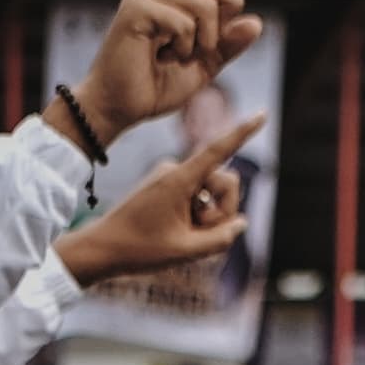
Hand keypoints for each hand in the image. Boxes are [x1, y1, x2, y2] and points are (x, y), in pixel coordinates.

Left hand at [55, 114, 263, 286]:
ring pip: (212, 191)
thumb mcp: (187, 250)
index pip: (218, 150)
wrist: (102, 247)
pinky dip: (197, 216)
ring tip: (184, 236)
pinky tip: (178, 232)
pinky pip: (198, 197)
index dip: (242, 133)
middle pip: (225, 181)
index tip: (262, 114)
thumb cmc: (140, 249)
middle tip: (201, 235)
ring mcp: (171, 177)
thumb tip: (240, 223)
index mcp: (178, 179)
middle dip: (224, 209)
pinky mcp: (167, 186)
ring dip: (209, 217)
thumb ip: (221, 238)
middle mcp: (176, 170)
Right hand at [65, 0, 261, 151]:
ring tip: (177, 55)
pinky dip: (187, 47)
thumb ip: (228, 44)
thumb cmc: (157, 85)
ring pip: (207, 3)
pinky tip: (163, 55)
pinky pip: (187, 21)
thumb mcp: (205, 66)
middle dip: (229, 7)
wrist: (123, 106)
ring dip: (206, 40)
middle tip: (210, 41)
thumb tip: (255, 21)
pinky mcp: (136, 6)